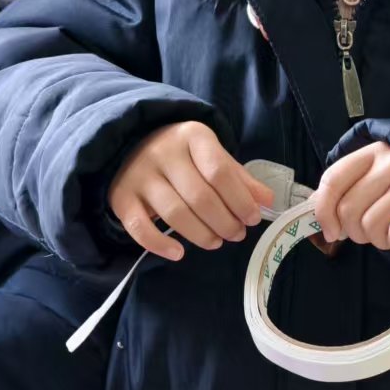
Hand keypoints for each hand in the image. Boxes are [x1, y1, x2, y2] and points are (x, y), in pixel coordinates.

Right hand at [109, 121, 272, 259]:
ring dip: (201, 235)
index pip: (220, 172)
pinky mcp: (121, 197)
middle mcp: (163, 153)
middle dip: (225, 222)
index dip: (240, 200)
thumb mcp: (213, 156)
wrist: (133, 144)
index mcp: (191, 136)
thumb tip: (268, 201)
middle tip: (236, 234)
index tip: (253, 218)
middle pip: (200, 197)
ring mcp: (140, 175)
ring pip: (175, 214)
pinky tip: (179, 253)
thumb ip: (239, 178)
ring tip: (216, 241)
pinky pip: (139, 228)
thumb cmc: (183, 155)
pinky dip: (160, 244)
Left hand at [313, 141, 389, 251]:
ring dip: (379, 239)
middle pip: (349, 209)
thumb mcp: (386, 172)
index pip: (333, 180)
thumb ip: (354, 185)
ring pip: (371, 226)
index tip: (331, 231)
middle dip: (356, 231)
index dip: (324, 211)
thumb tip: (321, 213)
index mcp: (375, 151)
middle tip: (373, 232)